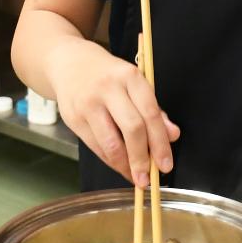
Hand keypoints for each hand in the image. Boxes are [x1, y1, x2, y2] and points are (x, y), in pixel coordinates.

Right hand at [47, 40, 177, 185]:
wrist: (69, 63)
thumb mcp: (134, 84)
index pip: (150, 114)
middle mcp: (108, 88)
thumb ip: (154, 110)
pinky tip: (119, 165)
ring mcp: (88, 104)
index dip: (160, 143)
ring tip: (134, 176)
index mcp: (130, 77)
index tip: (165, 164)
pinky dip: (110, 161)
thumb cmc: (109, 76)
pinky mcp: (73, 118)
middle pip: (132, 129)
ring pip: (111, 143)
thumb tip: (172, 135)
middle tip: (148, 178)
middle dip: (142, 159)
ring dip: (124, 165)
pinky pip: (95, 146)